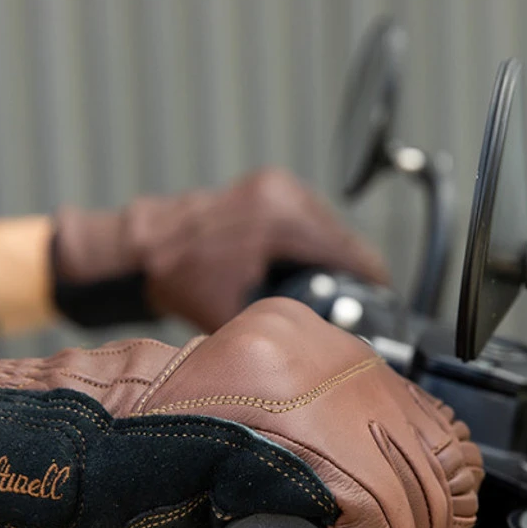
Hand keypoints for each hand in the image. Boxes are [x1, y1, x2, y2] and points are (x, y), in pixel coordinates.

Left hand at [50, 168, 389, 331]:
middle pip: (344, 238)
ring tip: (334, 288)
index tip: (382, 304)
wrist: (145, 247)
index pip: (352, 252)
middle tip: (358, 304)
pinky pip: (309, 215)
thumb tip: (321, 343)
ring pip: (329, 225)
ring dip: (334, 254)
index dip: (372, 284)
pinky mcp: (269, 185)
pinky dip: (314, 239)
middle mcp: (283, 194)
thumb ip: (284, 323)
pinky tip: (309, 265)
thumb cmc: (180, 278)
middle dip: (353, 271)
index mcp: (282, 221)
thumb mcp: (236, 313)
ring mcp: (276, 184)